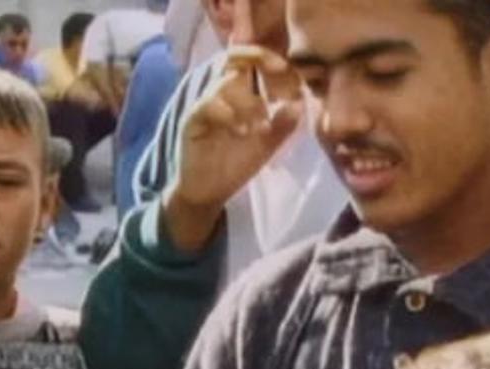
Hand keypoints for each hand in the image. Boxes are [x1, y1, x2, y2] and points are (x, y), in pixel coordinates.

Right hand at [163, 46, 303, 251]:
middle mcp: (219, 92)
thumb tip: (299, 103)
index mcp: (240, 92)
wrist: (210, 193)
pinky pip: (209, 105)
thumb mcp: (269, 142)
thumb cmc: (236, 163)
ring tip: (261, 127)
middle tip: (280, 69)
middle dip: (259, 56)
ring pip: (226, 83)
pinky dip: (231, 115)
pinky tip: (242, 133)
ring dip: (251, 101)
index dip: (274, 58)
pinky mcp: (191, 121)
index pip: (253, 59)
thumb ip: (284, 123)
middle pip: (233, 55)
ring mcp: (204, 105)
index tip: (292, 72)